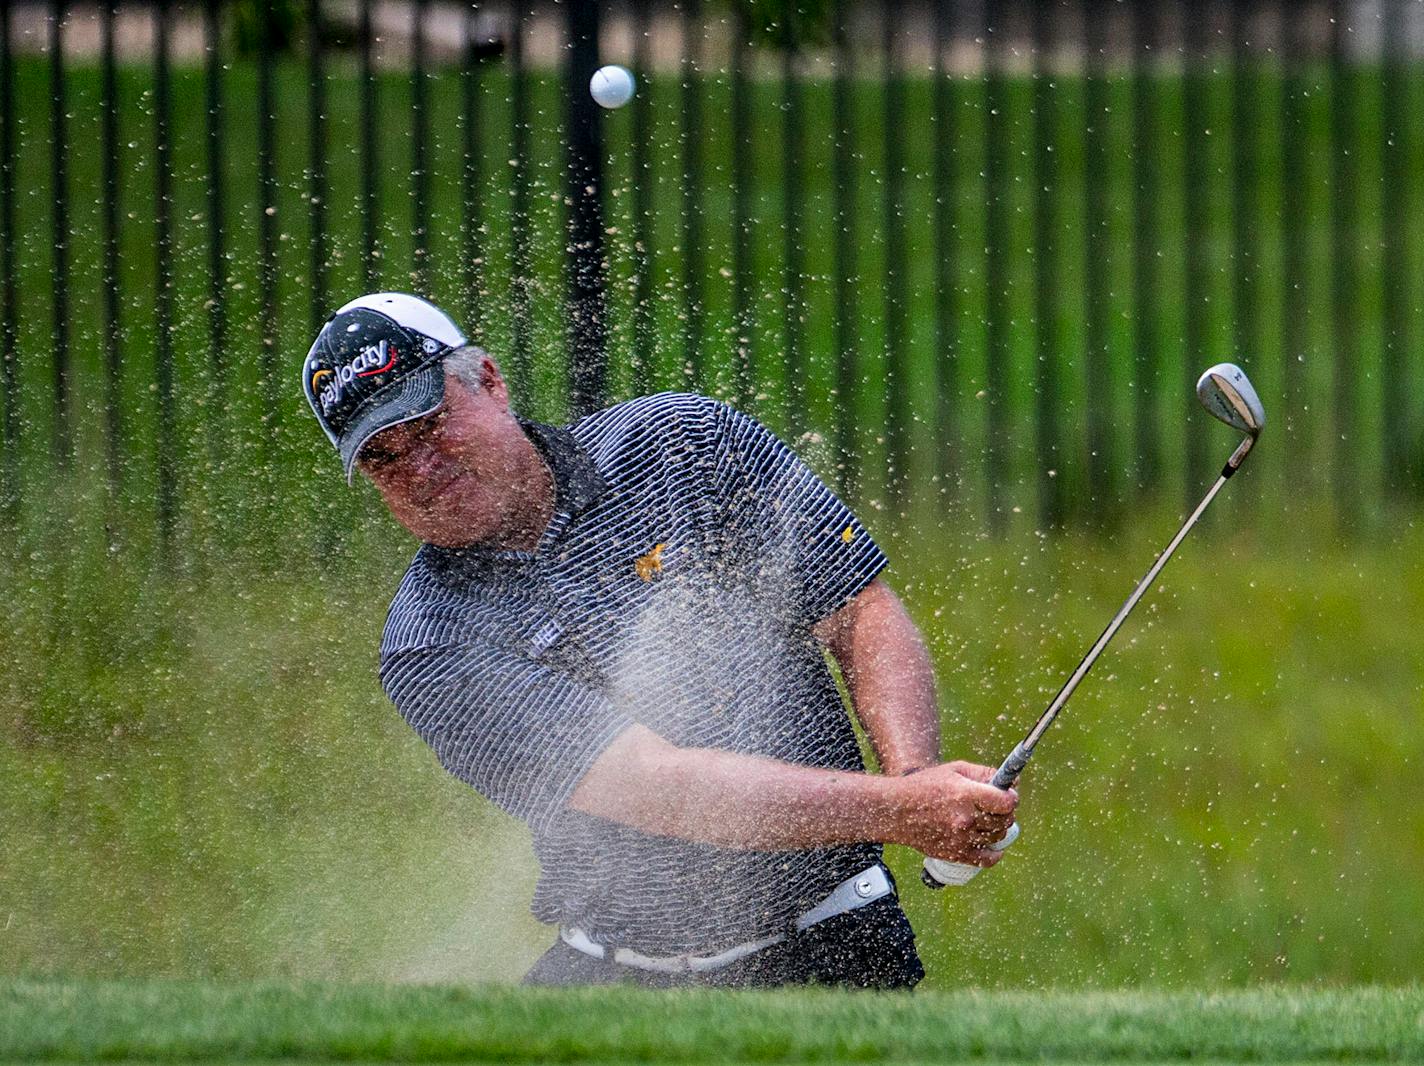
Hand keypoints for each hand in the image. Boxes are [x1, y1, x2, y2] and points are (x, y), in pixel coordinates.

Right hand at [889, 760, 1018, 866]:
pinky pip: (987, 860)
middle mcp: (965, 819)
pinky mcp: (956, 854)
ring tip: (987, 820)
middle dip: (1005, 811)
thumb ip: (983, 773)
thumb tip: (1011, 782)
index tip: (1006, 795)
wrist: (895, 811)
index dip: (1010, 797)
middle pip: (1004, 820)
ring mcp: (961, 839)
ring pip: (997, 836)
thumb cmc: (924, 786)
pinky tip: (993, 845)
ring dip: (998, 828)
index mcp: (965, 794)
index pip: (1006, 802)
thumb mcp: (954, 770)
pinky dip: (995, 854)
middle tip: (997, 806)